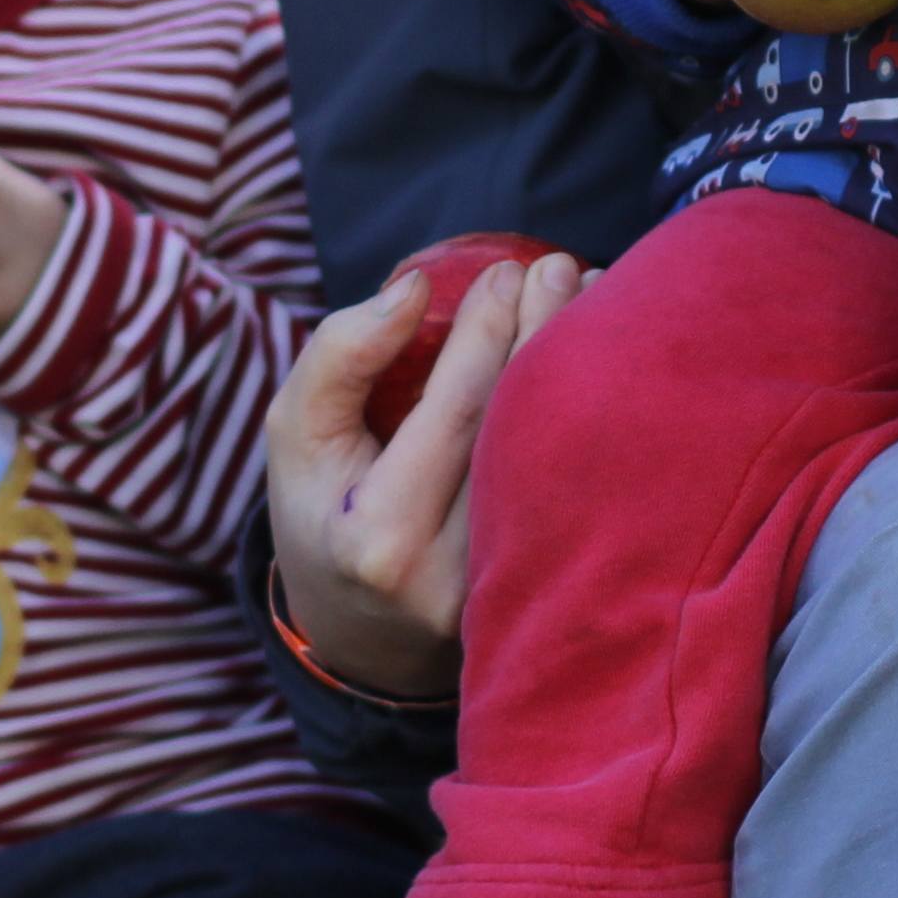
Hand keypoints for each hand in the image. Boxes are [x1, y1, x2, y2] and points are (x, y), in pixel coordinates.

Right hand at [259, 246, 581, 700]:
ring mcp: (504, 597)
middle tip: (565, 266)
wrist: (358, 631)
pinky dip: (591, 422)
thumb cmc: (321, 506)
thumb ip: (339, 356)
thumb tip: (415, 288)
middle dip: (549, 337)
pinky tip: (604, 364)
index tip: (509, 269)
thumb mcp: (293, 432)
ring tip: (600, 295)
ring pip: (562, 467)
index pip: (455, 415)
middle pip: (521, 436)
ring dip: (587, 375)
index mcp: (379, 538)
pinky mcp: (544, 601)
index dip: (488, 333)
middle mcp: (450, 579)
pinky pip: (575, 495)